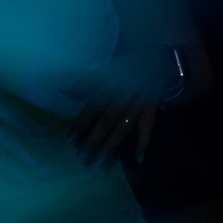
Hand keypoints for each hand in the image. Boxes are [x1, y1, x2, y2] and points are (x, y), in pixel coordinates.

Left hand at [70, 44, 179, 165]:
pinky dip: (144, 143)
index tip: (70, 141)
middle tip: (82, 159)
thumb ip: (85, 81)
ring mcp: (138, 105)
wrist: (157, 58)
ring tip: (100, 164)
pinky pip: (148, 128)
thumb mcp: (105, 68)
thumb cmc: (128, 64)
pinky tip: (138, 159)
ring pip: (122, 129)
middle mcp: (122, 98)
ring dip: (111, 147)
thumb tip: (64, 91)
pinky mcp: (152, 109)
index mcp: (108, 87)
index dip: (80, 125)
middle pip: (104, 123)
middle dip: (92, 142)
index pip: (91, 110)